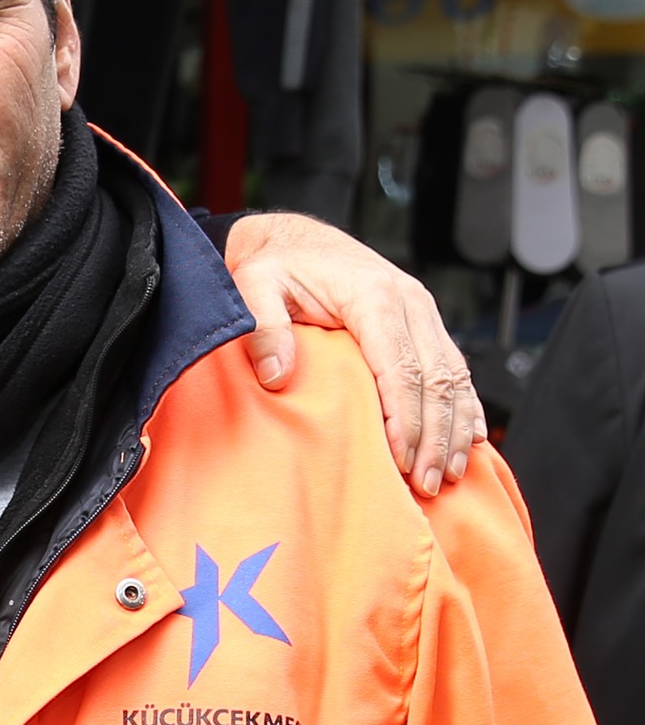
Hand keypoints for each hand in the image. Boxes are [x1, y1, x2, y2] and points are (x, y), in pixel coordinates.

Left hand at [224, 213, 484, 498]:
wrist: (295, 241)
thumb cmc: (276, 266)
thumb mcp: (253, 286)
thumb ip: (262, 327)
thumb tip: (276, 374)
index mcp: (373, 296)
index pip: (400, 368)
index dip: (405, 419)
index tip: (400, 461)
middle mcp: (408, 301)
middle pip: (436, 378)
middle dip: (435, 436)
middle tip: (427, 484)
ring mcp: (421, 311)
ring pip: (454, 375)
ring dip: (455, 428)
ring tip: (448, 474)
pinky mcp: (424, 322)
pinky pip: (456, 367)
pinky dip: (466, 406)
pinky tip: (472, 440)